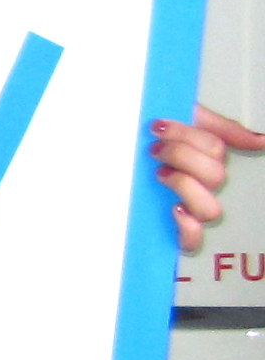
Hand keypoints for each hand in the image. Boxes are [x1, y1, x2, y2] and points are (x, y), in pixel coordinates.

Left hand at [157, 101, 263, 251]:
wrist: (109, 142)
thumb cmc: (145, 136)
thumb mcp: (183, 119)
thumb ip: (222, 128)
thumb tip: (260, 141)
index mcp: (204, 158)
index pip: (216, 149)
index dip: (188, 137)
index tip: (157, 127)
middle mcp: (199, 184)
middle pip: (215, 177)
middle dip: (182, 156)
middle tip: (154, 150)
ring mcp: (186, 205)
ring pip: (210, 209)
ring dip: (186, 186)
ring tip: (159, 174)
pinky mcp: (169, 226)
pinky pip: (191, 241)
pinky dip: (188, 227)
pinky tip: (174, 209)